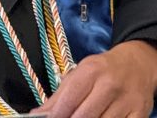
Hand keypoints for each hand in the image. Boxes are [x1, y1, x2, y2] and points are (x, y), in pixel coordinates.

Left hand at [31, 41, 156, 117]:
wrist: (136, 64)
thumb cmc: (102, 70)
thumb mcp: (79, 74)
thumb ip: (59, 95)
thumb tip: (38, 113)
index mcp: (90, 72)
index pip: (69, 99)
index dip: (58, 114)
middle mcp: (109, 85)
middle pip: (85, 115)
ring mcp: (126, 101)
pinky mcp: (140, 113)